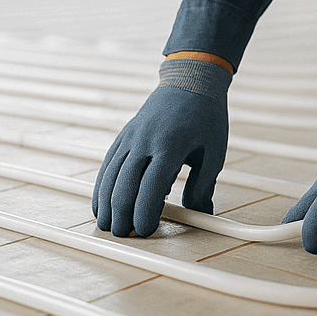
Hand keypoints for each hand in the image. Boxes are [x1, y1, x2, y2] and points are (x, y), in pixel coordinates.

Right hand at [94, 61, 228, 237]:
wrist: (190, 80)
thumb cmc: (207, 118)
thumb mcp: (215, 151)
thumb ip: (204, 186)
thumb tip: (201, 215)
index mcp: (171, 145)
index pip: (151, 187)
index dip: (145, 213)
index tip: (147, 231)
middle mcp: (145, 141)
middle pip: (124, 185)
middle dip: (122, 216)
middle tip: (127, 236)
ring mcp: (131, 137)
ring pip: (109, 177)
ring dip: (107, 206)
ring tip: (110, 228)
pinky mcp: (123, 136)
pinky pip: (107, 166)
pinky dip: (101, 188)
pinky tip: (101, 206)